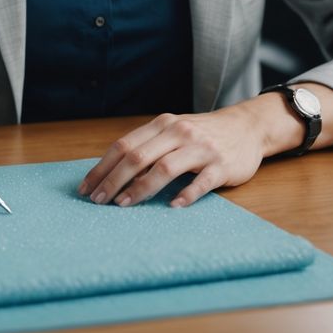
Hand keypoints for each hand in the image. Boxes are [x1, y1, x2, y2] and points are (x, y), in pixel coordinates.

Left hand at [78, 103, 266, 208]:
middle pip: (138, 157)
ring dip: (141, 188)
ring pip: (165, 168)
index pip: (125, 146)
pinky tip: (172, 207)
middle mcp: (179, 133)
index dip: (103, 167)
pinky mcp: (221, 165)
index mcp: (162, 125)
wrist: (246, 128)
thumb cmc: (201, 135)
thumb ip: (149, 147)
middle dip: (114, 180)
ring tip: (124, 205)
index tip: (86, 187)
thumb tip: (114, 174)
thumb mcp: (173, 133)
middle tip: (98, 201)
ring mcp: (201, 148)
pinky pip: (201, 182)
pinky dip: (185, 195)